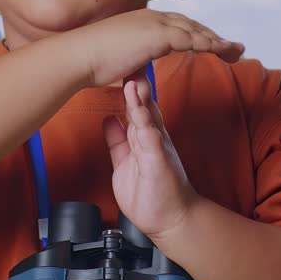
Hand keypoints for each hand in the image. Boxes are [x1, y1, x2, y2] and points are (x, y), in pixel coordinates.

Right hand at [71, 9, 244, 88]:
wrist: (79, 56)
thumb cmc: (92, 62)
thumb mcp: (120, 61)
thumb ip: (134, 66)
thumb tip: (138, 80)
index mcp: (144, 22)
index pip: (179, 26)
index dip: (198, 35)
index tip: (214, 46)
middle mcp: (152, 17)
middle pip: (193, 25)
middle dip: (215, 37)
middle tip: (236, 49)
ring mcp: (155, 24)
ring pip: (196, 31)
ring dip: (219, 41)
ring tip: (237, 52)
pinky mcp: (157, 35)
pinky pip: (191, 39)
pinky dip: (209, 44)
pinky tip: (222, 51)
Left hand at [102, 67, 198, 242]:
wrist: (172, 220)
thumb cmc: (151, 194)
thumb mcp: (125, 163)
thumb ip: (118, 141)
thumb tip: (108, 120)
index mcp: (144, 137)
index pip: (134, 106)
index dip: (126, 87)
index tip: (118, 65)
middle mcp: (153, 138)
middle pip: (143, 105)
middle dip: (136, 83)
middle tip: (130, 59)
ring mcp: (157, 148)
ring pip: (148, 118)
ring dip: (140, 99)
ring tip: (132, 80)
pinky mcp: (159, 161)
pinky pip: (151, 140)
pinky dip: (144, 124)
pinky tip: (138, 112)